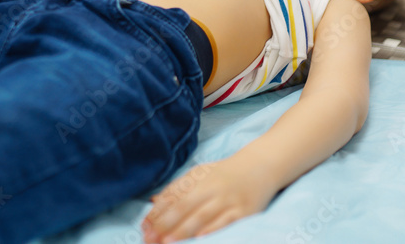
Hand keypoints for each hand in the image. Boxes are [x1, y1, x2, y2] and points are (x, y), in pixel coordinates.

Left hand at [141, 158, 275, 241]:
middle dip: (165, 224)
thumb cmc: (225, 174)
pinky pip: (226, 222)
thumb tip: (154, 201)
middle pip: (183, 207)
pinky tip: (201, 238)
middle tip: (150, 238)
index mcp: (197, 178)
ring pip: (201, 216)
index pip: (172, 196)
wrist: (259, 166)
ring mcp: (227, 199)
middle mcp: (210, 187)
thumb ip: (178, 188)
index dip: (157, 212)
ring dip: (183, 231)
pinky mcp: (244, 211)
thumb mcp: (200, 174)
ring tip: (167, 242)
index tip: (144, 226)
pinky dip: (213, 230)